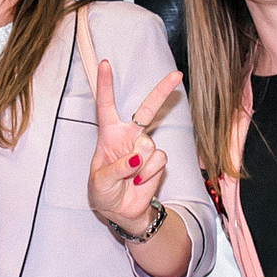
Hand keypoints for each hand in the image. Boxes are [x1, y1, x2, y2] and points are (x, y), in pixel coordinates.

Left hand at [89, 66, 182, 234]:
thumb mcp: (99, 182)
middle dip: (162, 92)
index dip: (105, 85)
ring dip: (139, 165)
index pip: (105, 106)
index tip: (105, 64)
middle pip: (147, 110)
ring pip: (149, 145)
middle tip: (177, 75)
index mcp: (108, 135)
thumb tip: (136, 158)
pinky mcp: (157, 161)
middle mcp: (129, 136)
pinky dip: (147, 174)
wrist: (120, 211)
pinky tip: (138, 182)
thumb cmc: (103, 192)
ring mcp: (145, 148)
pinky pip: (158, 160)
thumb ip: (116, 168)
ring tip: (128, 179)